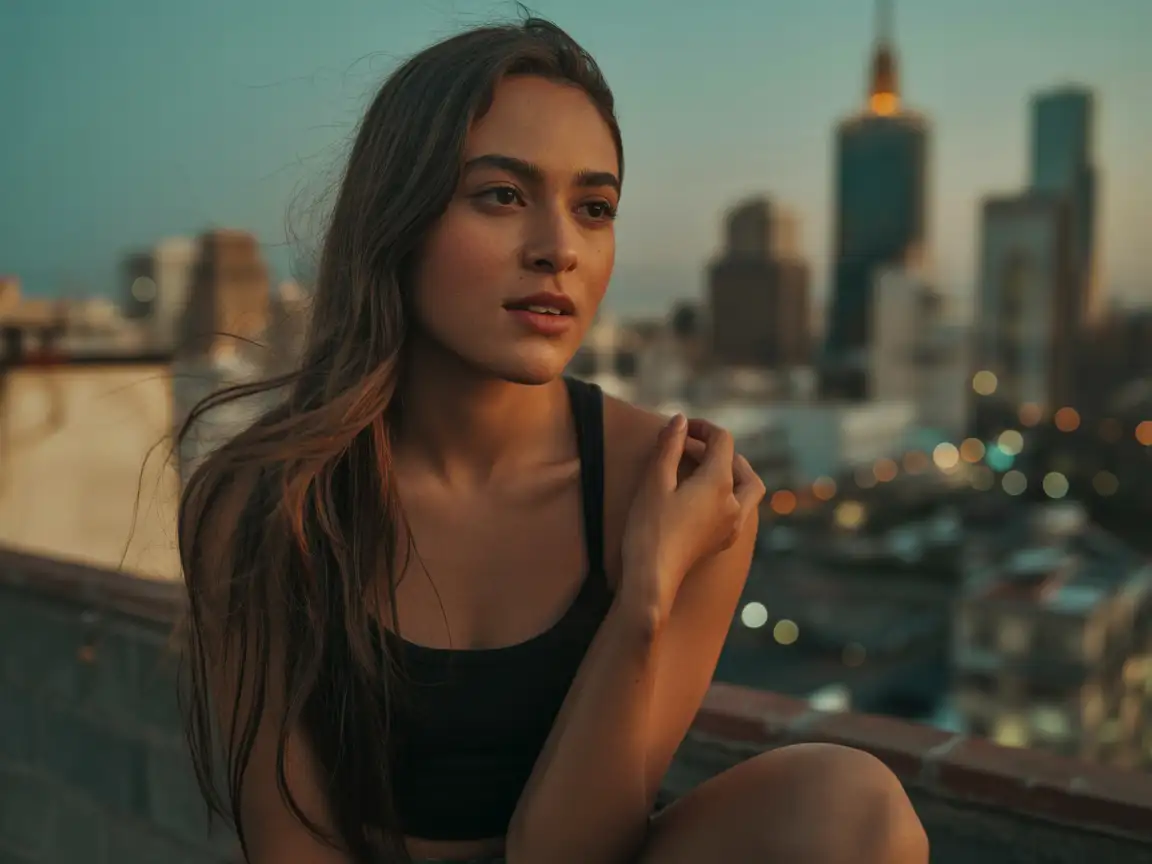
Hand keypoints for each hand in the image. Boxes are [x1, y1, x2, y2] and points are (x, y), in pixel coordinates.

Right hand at [620, 414, 765, 619]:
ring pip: (749, 490)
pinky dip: (731, 494)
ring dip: (734, 472)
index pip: (722, 442)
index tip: (680, 428)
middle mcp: (734, 504)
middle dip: (722, 450)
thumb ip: (669, 447)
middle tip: (694, 444)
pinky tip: (709, 497)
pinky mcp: (723, 541)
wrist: (652, 577)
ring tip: (709, 467)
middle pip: (742, 466)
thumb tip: (680, 420)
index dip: (702, 428)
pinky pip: (741, 510)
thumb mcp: (655, 481)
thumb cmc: (649, 528)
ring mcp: (732, 525)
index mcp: (719, 483)